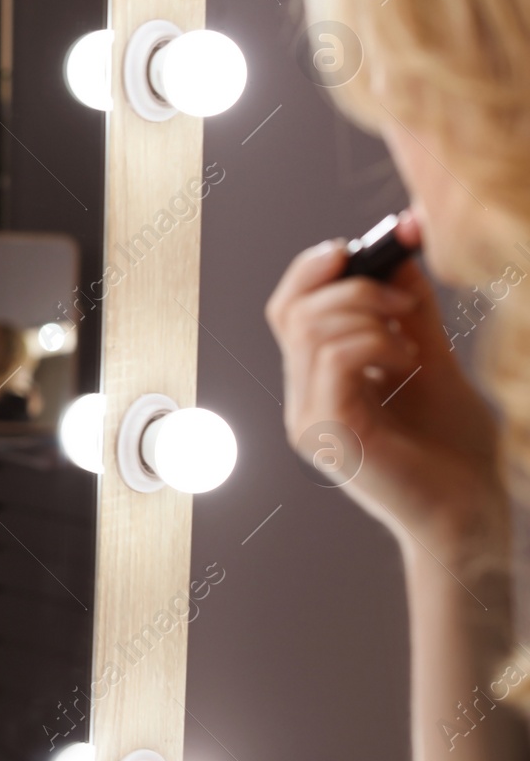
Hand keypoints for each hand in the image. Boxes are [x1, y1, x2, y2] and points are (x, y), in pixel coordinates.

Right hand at [266, 211, 505, 560]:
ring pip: (310, 328)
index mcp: (318, 381)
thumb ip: (409, 311)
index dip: (316, 268)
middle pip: (290, 310)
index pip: (289, 308)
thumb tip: (399, 251)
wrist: (470, 515)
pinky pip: (333, 360)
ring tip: (410, 337)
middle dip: (348, 284)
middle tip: (402, 299)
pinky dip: (374, 343)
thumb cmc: (454, 450)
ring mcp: (309, 418)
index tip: (366, 245)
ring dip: (367, 312)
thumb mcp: (430, 358)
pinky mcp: (329, 432)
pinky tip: (408, 361)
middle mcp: (303, 398)